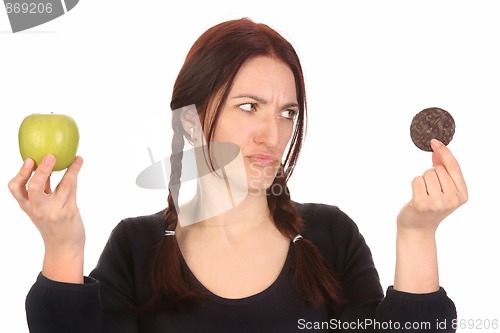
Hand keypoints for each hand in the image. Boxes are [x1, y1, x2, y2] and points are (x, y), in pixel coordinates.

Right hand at [8, 154, 84, 281]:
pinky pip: (72, 189)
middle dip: (42, 170)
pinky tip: (78, 164)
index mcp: (28, 206)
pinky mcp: (69, 212)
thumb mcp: (40, 209)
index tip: (29, 160)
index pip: (16, 188)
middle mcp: (38, 209)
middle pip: (34, 187)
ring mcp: (54, 211)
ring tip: (75, 157)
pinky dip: (75, 175)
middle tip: (49, 156)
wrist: (63, 247)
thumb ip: (41, 190)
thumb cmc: (53, 224)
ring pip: (62, 186)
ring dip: (70, 169)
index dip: (21, 173)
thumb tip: (45, 165)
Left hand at [397, 139, 467, 235]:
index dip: (444, 152)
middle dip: (430, 174)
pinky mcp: (422, 203)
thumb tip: (437, 150)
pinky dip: (414, 184)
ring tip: (423, 194)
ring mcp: (438, 202)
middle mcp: (452, 199)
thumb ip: (443, 171)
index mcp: (462, 195)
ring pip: (426, 173)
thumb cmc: (430, 207)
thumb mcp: (443, 190)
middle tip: (429, 190)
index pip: (454, 167)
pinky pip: (416, 180)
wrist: (417, 229)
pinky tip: (416, 197)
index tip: (434, 142)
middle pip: (438, 169)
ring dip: (422, 180)